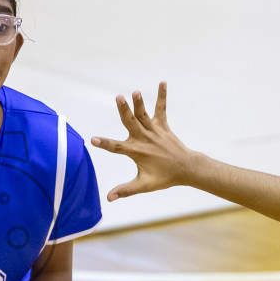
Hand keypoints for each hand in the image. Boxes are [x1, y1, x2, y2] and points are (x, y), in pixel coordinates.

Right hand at [89, 82, 199, 200]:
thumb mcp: (144, 185)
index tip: (93, 140)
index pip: (116, 147)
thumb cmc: (164, 177)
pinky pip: (161, 109)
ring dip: (139, 102)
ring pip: (143, 114)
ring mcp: (154, 131)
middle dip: (124, 110)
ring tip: (135, 91)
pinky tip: (162, 82)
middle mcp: (144, 139)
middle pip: (131, 122)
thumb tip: (108, 198)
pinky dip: (162, 96)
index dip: (104, 144)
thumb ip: (126, 190)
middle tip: (119, 98)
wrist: (186, 168)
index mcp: (136, 151)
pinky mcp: (163, 126)